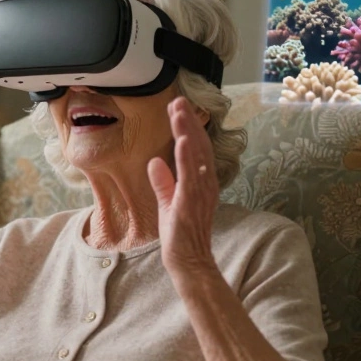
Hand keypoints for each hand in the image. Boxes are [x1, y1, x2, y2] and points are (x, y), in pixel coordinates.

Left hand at [147, 98, 219, 277]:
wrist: (187, 261)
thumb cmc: (180, 234)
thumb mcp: (167, 202)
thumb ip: (163, 181)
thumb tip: (154, 162)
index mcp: (201, 182)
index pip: (195, 148)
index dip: (187, 127)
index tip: (176, 108)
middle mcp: (205, 183)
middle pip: (199, 146)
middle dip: (188, 122)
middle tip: (178, 100)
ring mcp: (201, 192)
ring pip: (197, 155)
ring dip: (188, 131)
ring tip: (179, 111)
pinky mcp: (192, 202)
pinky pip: (192, 175)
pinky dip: (189, 156)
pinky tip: (184, 140)